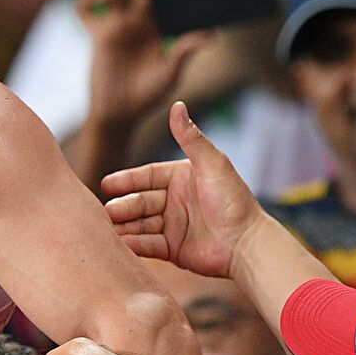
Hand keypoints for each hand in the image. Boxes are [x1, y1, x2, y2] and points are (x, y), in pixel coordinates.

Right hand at [79, 0, 212, 127]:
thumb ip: (185, 49)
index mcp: (158, 25)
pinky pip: (85, 12)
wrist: (120, 113)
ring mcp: (116, 26)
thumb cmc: (148, 95)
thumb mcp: (171, 71)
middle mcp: (137, 21)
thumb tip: (212, 34)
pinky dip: (85, 0)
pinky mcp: (97, 36)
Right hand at [102, 102, 265, 277]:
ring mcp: (172, 225)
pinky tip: (121, 243)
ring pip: (140, 223)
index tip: (106, 184)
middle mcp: (174, 201)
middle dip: (123, 206)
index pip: (147, 176)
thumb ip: (190, 137)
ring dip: (124, 226)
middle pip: (140, 201)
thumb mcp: (212, 164)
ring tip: (108, 229)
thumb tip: (177, 105)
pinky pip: (148, 245)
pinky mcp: (172, 249)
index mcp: (181, 178)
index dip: (126, 179)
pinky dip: (134, 244)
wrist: (248, 243)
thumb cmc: (234, 200)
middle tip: (107, 211)